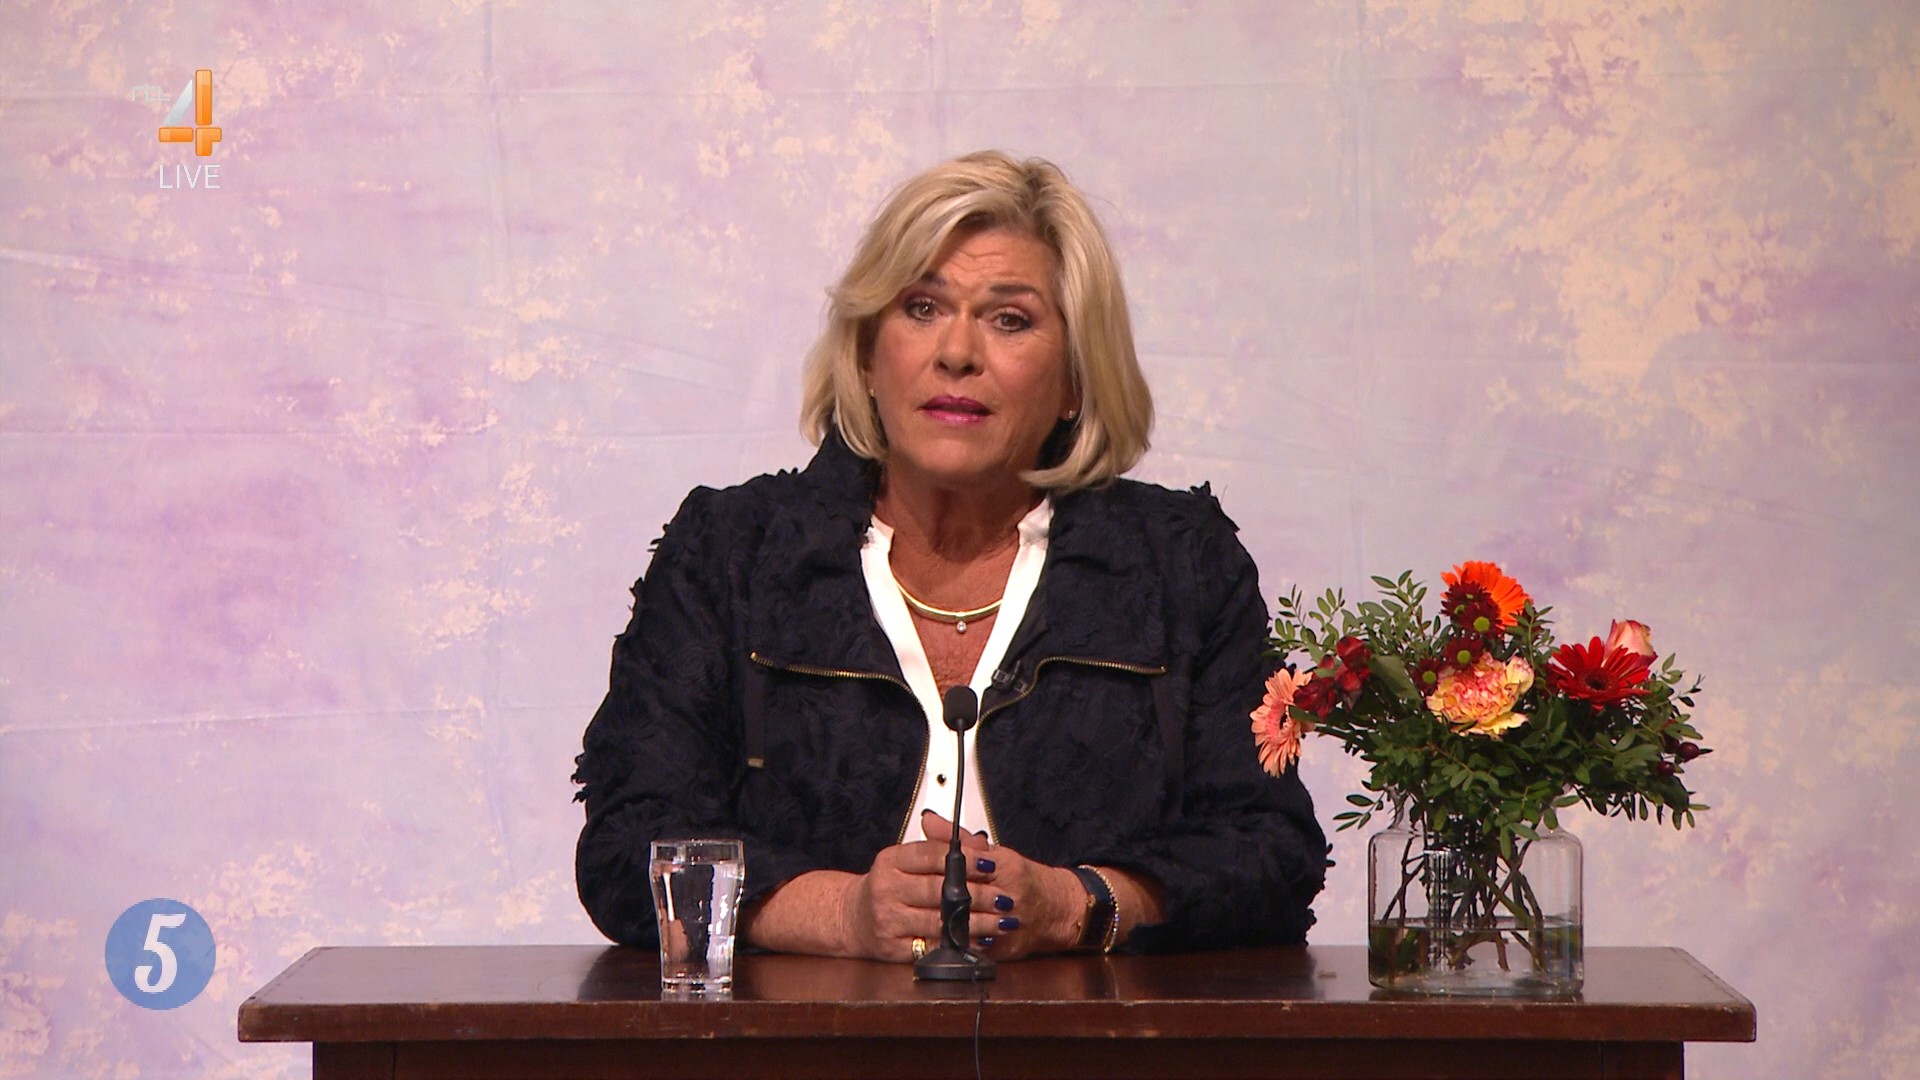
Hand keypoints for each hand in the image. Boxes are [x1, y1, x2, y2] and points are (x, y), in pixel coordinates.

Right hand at [840, 811, 994, 961]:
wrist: (852, 918)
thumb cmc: (888, 886)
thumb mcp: (907, 860)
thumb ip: (941, 848)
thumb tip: (976, 843)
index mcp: (890, 861)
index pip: (932, 856)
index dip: (965, 860)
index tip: (990, 864)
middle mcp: (885, 888)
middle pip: (938, 890)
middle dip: (977, 895)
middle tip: (1004, 898)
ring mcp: (887, 919)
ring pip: (938, 921)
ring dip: (975, 922)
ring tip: (999, 921)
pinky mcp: (891, 947)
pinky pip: (931, 946)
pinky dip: (958, 945)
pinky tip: (979, 941)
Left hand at [920, 813, 1084, 960]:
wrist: (1055, 909)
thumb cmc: (1022, 879)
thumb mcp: (993, 854)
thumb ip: (958, 840)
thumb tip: (930, 822)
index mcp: (1007, 867)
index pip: (969, 865)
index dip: (943, 870)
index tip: (921, 872)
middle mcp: (1012, 895)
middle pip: (968, 896)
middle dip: (941, 898)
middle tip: (914, 898)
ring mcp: (1011, 924)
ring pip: (972, 924)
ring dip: (948, 923)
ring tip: (924, 920)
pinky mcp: (1009, 948)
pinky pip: (978, 948)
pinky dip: (959, 944)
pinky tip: (942, 940)